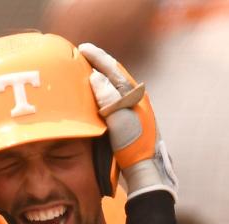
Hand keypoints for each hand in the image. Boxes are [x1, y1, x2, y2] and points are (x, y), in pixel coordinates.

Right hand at [79, 42, 176, 199]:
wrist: (146, 170)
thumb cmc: (134, 147)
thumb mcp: (120, 121)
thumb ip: (109, 97)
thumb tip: (95, 77)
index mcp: (134, 95)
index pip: (114, 69)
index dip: (98, 58)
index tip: (82, 49)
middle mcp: (135, 100)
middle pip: (115, 75)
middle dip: (99, 63)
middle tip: (82, 55)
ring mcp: (133, 111)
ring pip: (115, 86)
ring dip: (100, 77)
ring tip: (85, 71)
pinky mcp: (128, 122)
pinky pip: (113, 99)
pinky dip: (101, 92)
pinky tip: (93, 96)